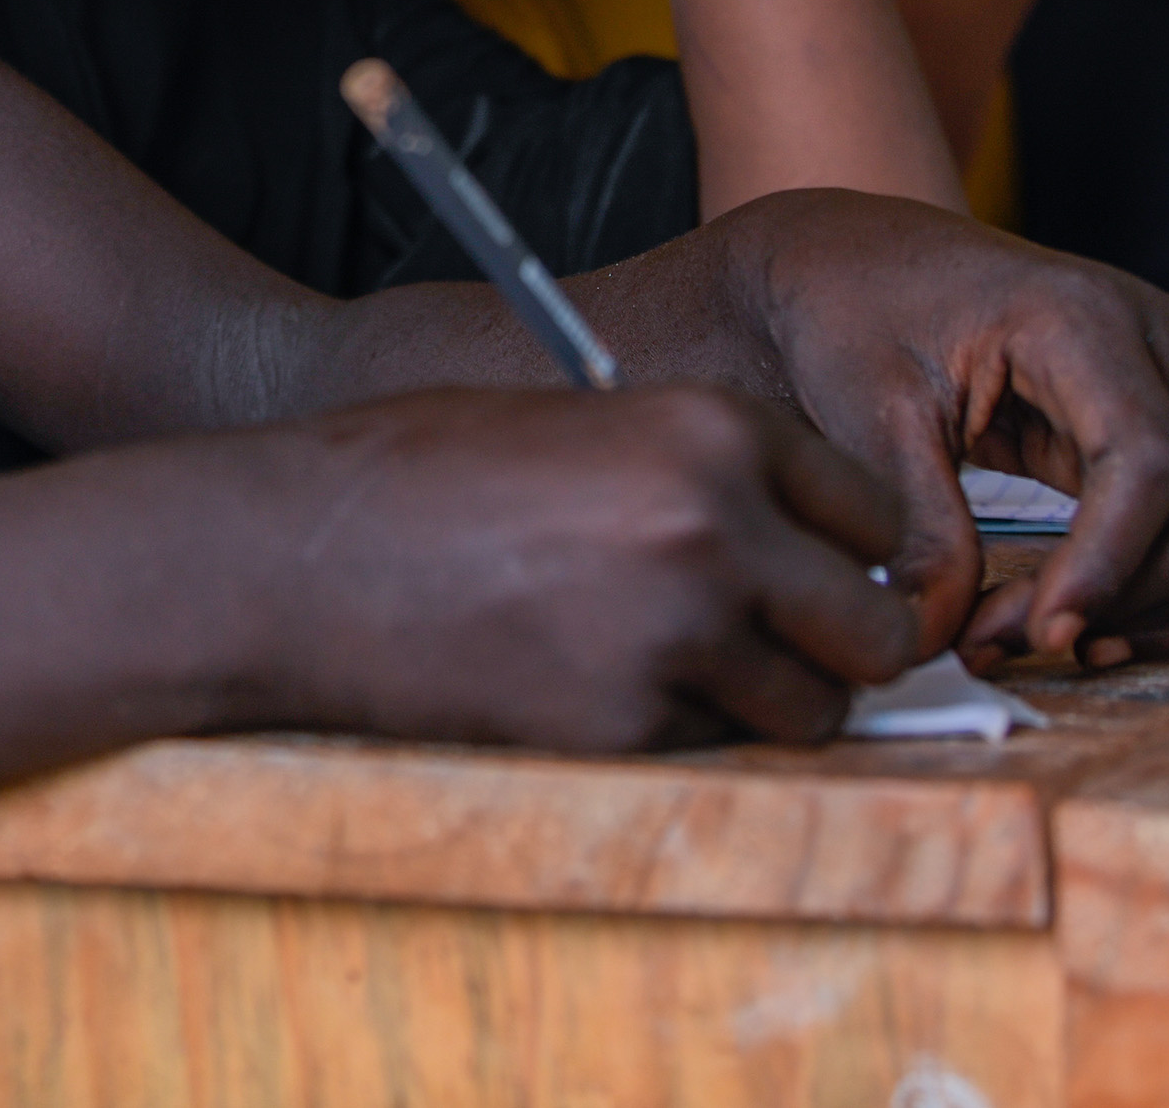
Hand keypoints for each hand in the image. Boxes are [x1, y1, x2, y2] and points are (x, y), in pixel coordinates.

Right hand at [204, 384, 919, 751]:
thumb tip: (797, 545)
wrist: (293, 555)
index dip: (848, 554)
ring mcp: (676, 635)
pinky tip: (592, 685)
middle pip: (875, 631)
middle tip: (778, 645)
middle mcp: (717, 527)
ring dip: (765, 703)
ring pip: (812, 712)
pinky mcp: (623, 726)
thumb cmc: (417, 475)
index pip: (873, 514)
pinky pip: (712, 749)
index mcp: (714, 429)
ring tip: (672, 668)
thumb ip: (697, 470)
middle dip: (838, 648)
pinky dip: (675, 732)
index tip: (818, 576)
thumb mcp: (578, 420)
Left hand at [712, 191, 1168, 665]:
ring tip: (1020, 639)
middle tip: (991, 642)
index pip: (1145, 462)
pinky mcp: (1154, 427)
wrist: (854, 258)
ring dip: (1134, 611)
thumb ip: (917, 525)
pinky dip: (1159, 592)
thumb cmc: (853, 308)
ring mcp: (1163, 386)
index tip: (1045, 632)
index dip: (1110, 563)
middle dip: (1104, 599)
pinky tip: (1085, 628)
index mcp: (1081, 318)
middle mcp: (1148, 344)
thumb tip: (937, 637)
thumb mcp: (869, 411)